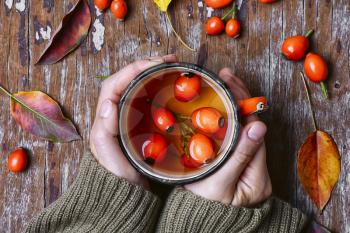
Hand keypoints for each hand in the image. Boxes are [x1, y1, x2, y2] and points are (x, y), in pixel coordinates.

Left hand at [90, 55, 176, 186]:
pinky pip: (144, 99)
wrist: (126, 197)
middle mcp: (113, 115)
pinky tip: (169, 86)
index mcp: (104, 120)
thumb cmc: (118, 180)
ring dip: (151, 74)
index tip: (156, 64)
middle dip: (146, 66)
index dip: (134, 69)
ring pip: (135, 87)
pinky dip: (156, 88)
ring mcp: (125, 118)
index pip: (115, 84)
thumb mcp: (110, 160)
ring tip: (171, 68)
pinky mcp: (137, 124)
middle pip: (126, 81)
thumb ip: (105, 133)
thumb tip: (108, 102)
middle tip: (170, 61)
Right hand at [185, 68, 271, 206]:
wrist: (193, 223)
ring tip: (222, 85)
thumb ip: (239, 156)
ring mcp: (245, 166)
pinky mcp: (233, 164)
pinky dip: (225, 119)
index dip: (245, 106)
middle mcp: (255, 170)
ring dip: (232, 106)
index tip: (232, 84)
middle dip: (240, 99)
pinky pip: (232, 137)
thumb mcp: (219, 183)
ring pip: (240, 130)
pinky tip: (217, 105)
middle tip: (225, 76)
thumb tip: (259, 125)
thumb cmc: (204, 209)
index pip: (254, 132)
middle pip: (250, 127)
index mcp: (257, 177)